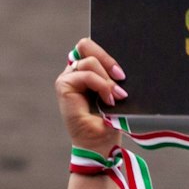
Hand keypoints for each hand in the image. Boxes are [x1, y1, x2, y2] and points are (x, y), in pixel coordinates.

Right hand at [55, 37, 125, 153]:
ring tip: (116, 97)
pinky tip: (109, 100)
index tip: (123, 73)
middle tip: (120, 76)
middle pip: (85, 45)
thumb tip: (125, 69)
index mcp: (88, 70)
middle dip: (106, 58)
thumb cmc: (110, 121)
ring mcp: (68, 78)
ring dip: (107, 79)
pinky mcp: (64, 87)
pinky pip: (85, 74)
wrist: (100, 143)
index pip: (92, 48)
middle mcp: (75, 72)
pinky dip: (101, 85)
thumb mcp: (117, 95)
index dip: (108, 54)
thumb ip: (115, 79)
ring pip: (89, 61)